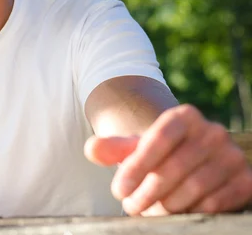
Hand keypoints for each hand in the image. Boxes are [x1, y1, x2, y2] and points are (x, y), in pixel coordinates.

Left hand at [85, 104, 251, 214]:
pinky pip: (215, 202)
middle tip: (130, 206)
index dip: (136, 167)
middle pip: (175, 167)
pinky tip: (174, 212)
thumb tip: (92, 149)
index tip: (119, 190)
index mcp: (184, 116)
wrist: (187, 161)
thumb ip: (112, 147)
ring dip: (166, 206)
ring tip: (148, 211)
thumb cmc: (155, 154)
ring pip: (195, 188)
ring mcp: (232, 155)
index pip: (158, 140)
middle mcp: (213, 131)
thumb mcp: (133, 148)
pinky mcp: (245, 180)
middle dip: (147, 192)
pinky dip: (191, 212)